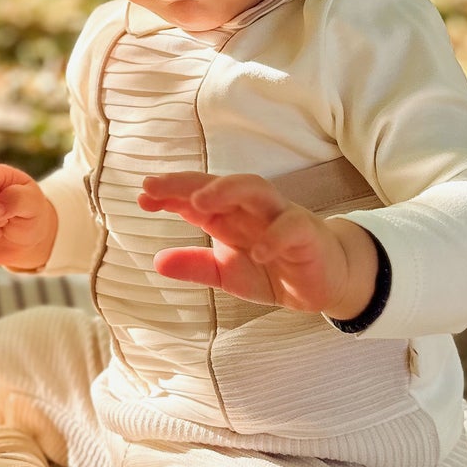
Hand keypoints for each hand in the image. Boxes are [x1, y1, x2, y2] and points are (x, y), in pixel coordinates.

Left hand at [139, 172, 379, 320]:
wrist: (324, 283)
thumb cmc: (274, 269)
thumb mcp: (228, 274)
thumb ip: (196, 267)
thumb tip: (158, 261)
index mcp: (230, 216)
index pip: (197, 196)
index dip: (170, 193)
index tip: (142, 195)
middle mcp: (252, 209)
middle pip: (220, 184)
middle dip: (188, 183)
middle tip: (156, 188)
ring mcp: (281, 216)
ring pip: (256, 189)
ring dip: (228, 191)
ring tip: (200, 205)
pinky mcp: (307, 234)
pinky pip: (291, 227)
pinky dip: (274, 238)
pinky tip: (257, 253)